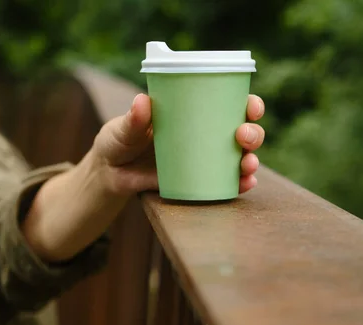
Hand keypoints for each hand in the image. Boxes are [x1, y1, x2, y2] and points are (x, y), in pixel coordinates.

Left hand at [92, 93, 265, 194]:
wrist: (109, 174)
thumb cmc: (117, 141)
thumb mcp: (121, 128)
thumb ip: (132, 119)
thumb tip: (142, 101)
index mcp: (192, 112)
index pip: (228, 103)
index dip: (247, 103)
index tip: (251, 106)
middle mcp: (205, 134)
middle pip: (242, 131)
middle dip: (253, 133)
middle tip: (243, 136)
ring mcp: (204, 159)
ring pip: (240, 157)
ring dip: (251, 160)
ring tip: (247, 165)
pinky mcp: (198, 182)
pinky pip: (226, 183)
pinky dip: (240, 184)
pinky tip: (245, 184)